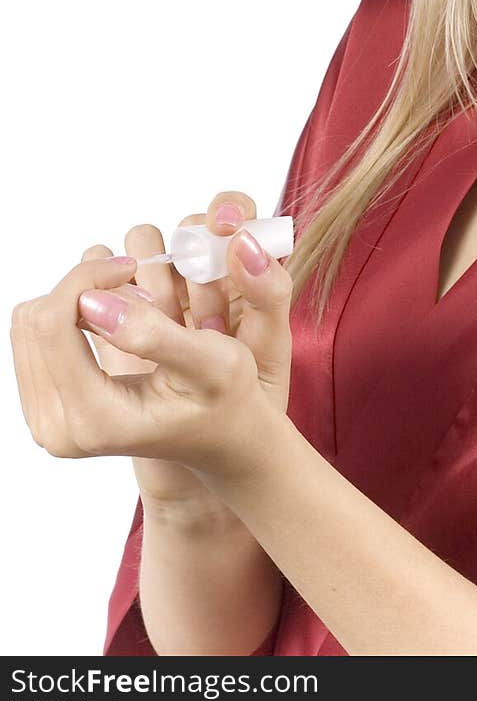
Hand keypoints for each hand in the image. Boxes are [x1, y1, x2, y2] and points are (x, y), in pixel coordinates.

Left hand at [9, 211, 292, 486]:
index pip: (52, 324)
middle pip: (34, 321)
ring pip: (29, 324)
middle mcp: (58, 429)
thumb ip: (153, 334)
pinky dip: (69, 315)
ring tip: (128, 307)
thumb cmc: (225, 397)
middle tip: (136, 290)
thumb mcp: (212, 361)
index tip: (129, 266)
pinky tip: (109, 320)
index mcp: (95, 420)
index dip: (86, 279)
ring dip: (76, 299)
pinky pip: (33, 338)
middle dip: (83, 288)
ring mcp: (45, 421)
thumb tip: (91, 304)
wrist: (220, 434)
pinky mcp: (44, 407)